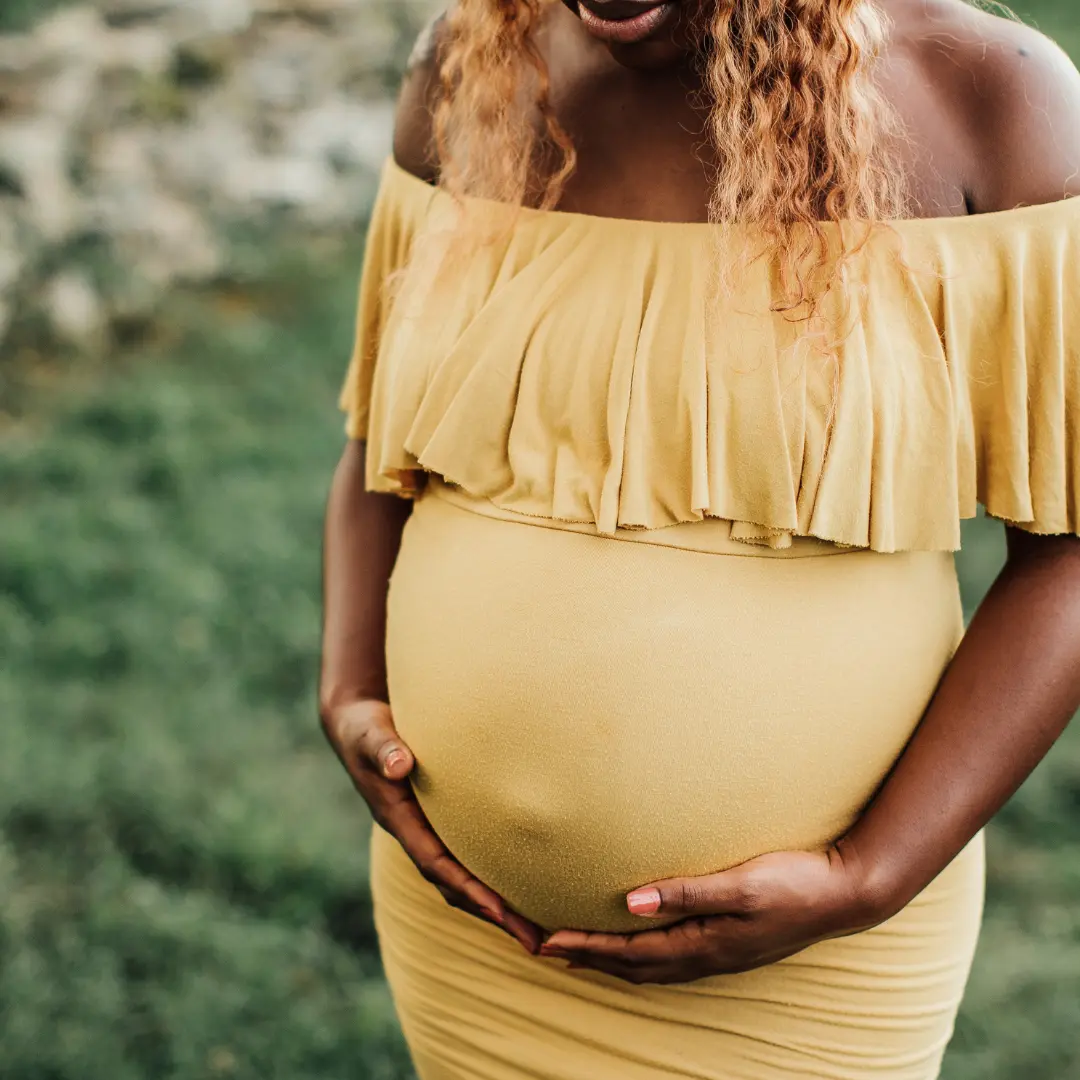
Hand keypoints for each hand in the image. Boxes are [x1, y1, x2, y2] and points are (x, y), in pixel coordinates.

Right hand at [321, 698, 542, 953]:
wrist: (356, 725)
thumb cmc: (365, 728)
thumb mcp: (369, 735)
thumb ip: (384, 749)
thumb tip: (399, 766)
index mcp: (397, 819)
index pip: (434, 864)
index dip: (466, 888)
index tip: (499, 911)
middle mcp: (414, 832)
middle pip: (453, 885)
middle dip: (492, 913)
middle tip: (535, 940)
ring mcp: (426, 829)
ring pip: (461, 876)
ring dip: (497, 903)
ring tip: (539, 927)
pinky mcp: (439, 818)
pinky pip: (467, 855)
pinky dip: (493, 873)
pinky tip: (526, 881)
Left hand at [540, 847, 882, 983]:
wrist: (846, 894)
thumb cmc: (795, 884)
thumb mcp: (740, 884)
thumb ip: (685, 893)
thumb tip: (630, 904)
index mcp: (703, 946)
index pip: (628, 952)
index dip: (584, 946)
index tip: (544, 941)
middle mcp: (706, 958)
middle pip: (631, 966)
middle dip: (587, 957)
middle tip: (543, 947)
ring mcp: (718, 955)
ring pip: (648, 967)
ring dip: (610, 959)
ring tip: (577, 949)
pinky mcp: (728, 944)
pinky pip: (669, 958)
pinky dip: (639, 954)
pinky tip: (636, 940)